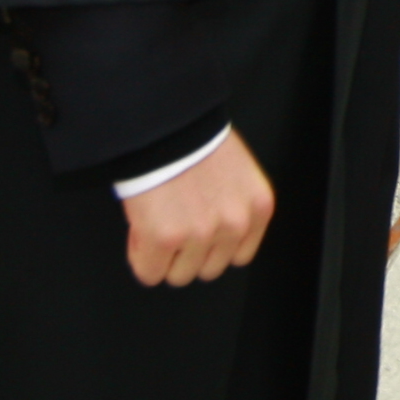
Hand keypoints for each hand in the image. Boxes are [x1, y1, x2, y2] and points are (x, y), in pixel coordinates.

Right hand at [121, 128, 274, 287]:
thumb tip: (215, 237)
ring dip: (164, 256)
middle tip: (173, 225)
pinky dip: (141, 256)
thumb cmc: (196, 139)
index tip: (196, 229)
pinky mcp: (166, 239)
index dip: (210, 244)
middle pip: (208, 269)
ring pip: (179, 275)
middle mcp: (235, 225)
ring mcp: (201, 234)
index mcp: (258, 207)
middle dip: (186, 252)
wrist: (166, 124)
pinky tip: (141, 231)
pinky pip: (150, 272)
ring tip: (157, 224)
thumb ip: (233, 207)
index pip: (238, 255)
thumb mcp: (236, 174)